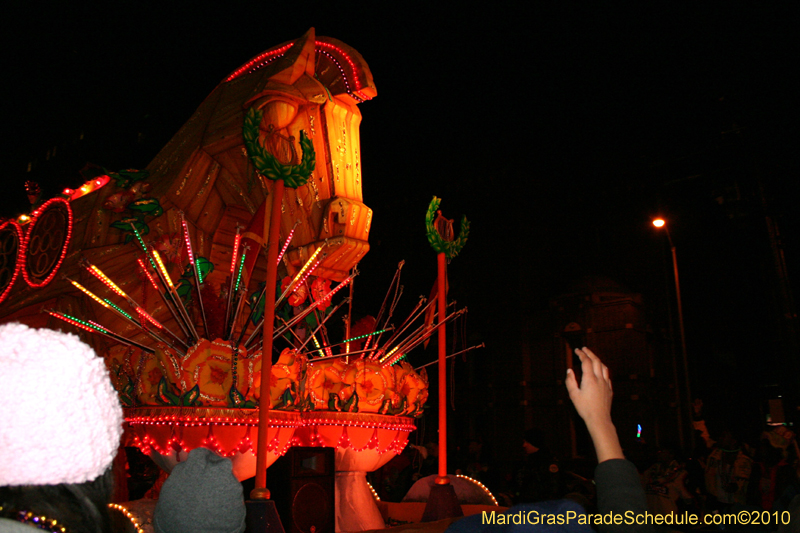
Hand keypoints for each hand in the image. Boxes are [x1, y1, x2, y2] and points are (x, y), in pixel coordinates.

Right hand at [565, 347, 622, 461]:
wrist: (599, 419)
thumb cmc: (584, 408)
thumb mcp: (573, 395)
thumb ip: (570, 381)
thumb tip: (569, 370)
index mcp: (590, 379)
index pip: (586, 361)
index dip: (581, 354)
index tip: (577, 350)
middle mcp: (599, 379)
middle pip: (596, 361)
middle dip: (590, 353)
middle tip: (584, 349)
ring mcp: (606, 384)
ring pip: (603, 366)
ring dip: (597, 359)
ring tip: (592, 357)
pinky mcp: (609, 389)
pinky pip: (607, 375)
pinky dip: (602, 368)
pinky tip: (600, 370)